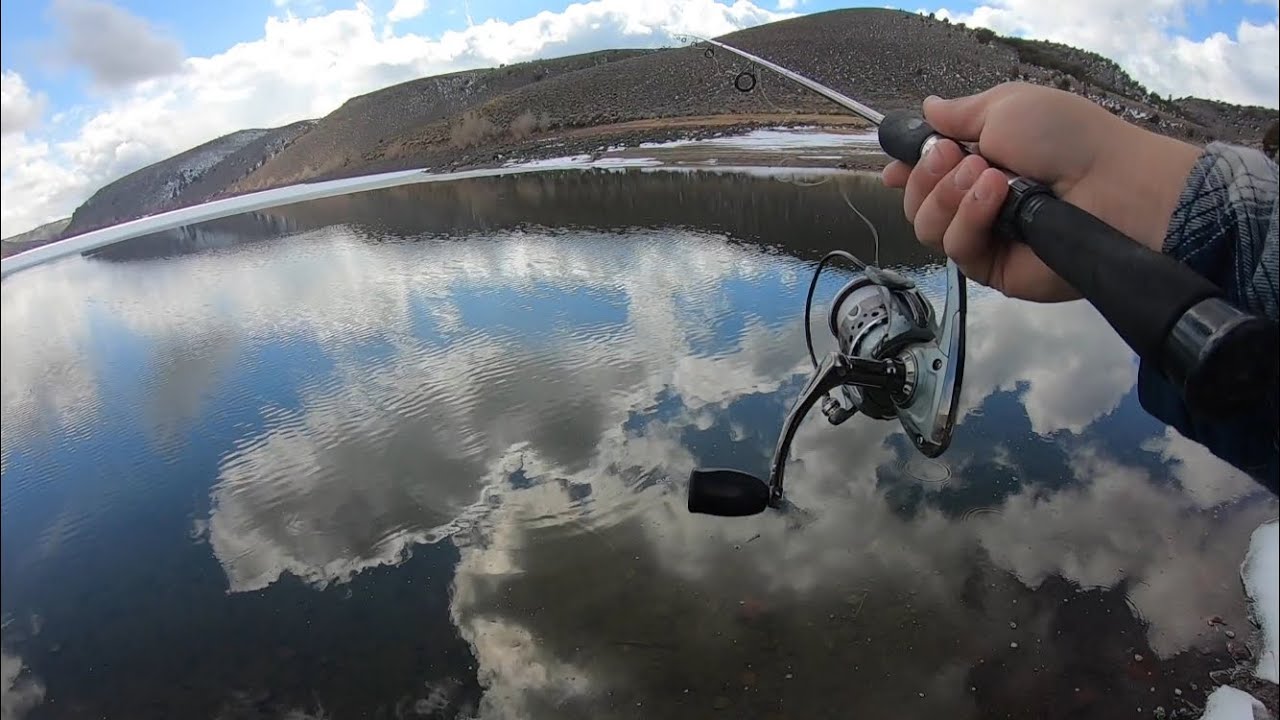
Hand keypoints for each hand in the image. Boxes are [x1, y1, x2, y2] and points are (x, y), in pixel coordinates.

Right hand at [881, 83, 1201, 301]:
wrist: (1112, 185)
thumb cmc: (1066, 139)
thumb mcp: (1007, 106)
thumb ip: (961, 113)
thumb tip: (929, 107)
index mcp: (977, 162)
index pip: (924, 175)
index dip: (905, 171)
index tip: (895, 166)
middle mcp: (975, 203)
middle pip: (915, 204)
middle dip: (927, 176)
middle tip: (956, 157)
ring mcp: (983, 238)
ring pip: (928, 228)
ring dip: (950, 196)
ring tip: (989, 177)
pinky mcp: (992, 269)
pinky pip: (956, 250)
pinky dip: (970, 219)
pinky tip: (997, 198)